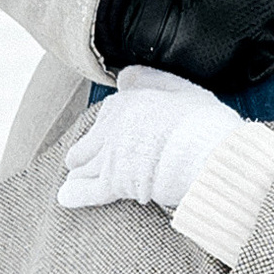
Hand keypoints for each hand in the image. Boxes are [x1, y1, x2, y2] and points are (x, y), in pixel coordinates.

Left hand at [58, 68, 242, 215]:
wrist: (207, 154)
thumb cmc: (204, 123)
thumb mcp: (182, 90)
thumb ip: (152, 80)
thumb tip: (125, 76)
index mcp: (127, 103)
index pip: (107, 115)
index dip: (107, 129)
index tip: (110, 136)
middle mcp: (112, 127)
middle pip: (89, 142)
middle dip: (87, 152)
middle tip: (85, 162)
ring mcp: (110, 156)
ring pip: (85, 166)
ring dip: (81, 172)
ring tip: (75, 179)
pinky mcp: (114, 183)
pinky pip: (87, 191)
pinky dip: (76, 194)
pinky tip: (66, 196)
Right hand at [93, 0, 273, 98]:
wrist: (153, 11)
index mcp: (267, 3)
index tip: (268, 5)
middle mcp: (260, 34)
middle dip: (271, 26)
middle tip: (239, 16)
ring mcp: (245, 59)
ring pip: (271, 56)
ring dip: (258, 46)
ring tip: (228, 32)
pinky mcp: (230, 79)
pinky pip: (251, 73)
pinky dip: (242, 62)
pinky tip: (222, 47)